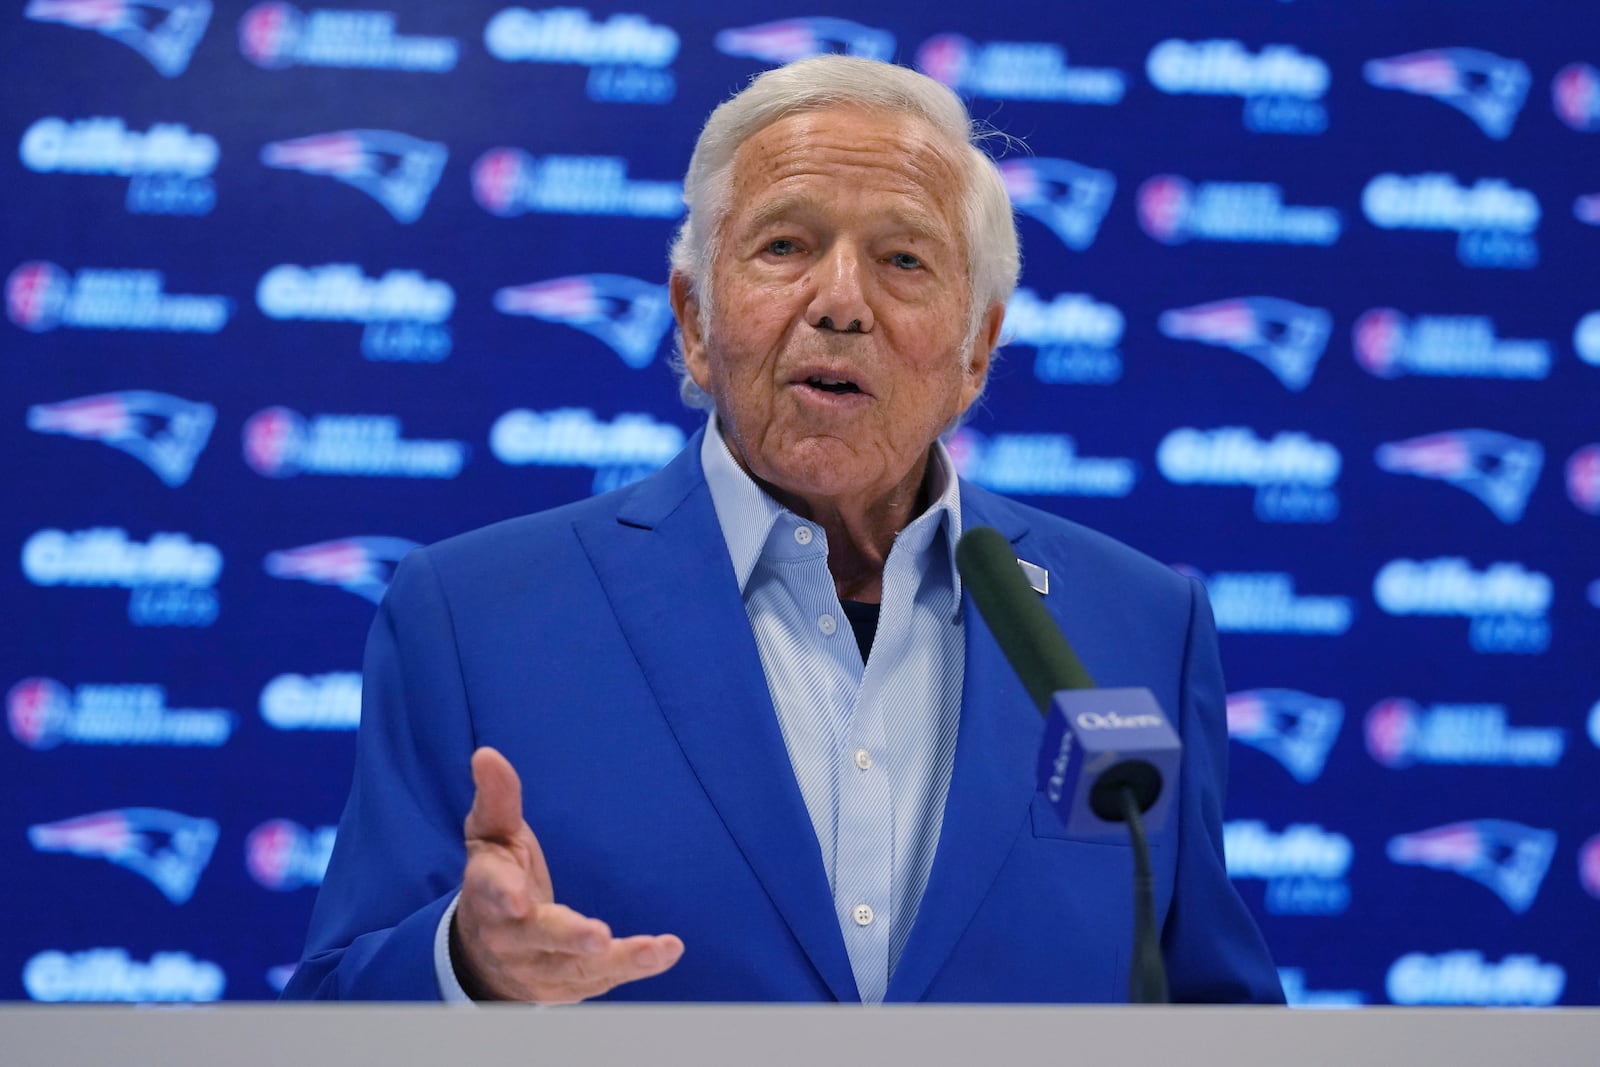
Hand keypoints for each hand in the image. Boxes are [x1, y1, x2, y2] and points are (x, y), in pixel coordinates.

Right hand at [452, 746, 683, 1001]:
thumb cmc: (496, 879)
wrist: (483, 957)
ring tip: (657, 949)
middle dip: (567, 937)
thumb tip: (487, 754)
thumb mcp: (491, 837)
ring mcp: (540, 967)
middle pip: (539, 937)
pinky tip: (667, 950)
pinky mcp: (568, 986)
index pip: (491, 890)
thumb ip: (496, 799)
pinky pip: (603, 979)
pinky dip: (635, 967)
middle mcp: (511, 936)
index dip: (503, 893)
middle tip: (598, 935)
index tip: (518, 898)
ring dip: (619, 959)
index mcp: (488, 892)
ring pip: (578, 967)